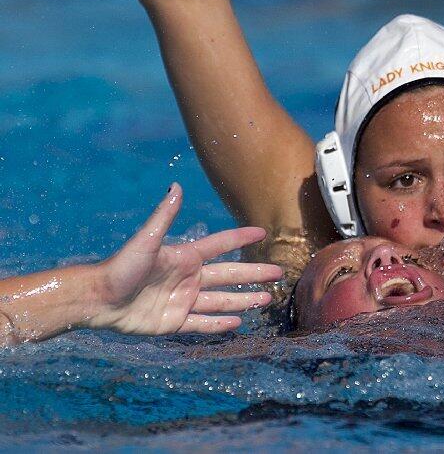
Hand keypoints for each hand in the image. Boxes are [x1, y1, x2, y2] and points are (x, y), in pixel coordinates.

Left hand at [88, 183, 282, 334]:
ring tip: (267, 299)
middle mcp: (188, 278)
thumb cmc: (120, 266)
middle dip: (254, 274)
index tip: (262, 232)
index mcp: (186, 257)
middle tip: (279, 273)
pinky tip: (239, 322)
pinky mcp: (174, 322)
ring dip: (244, 299)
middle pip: (229, 275)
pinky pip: (203, 322)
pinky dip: (221, 324)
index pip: (221, 245)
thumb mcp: (146, 240)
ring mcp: (183, 300)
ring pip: (222, 300)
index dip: (241, 237)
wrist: (98, 299)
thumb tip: (176, 186)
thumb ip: (165, 215)